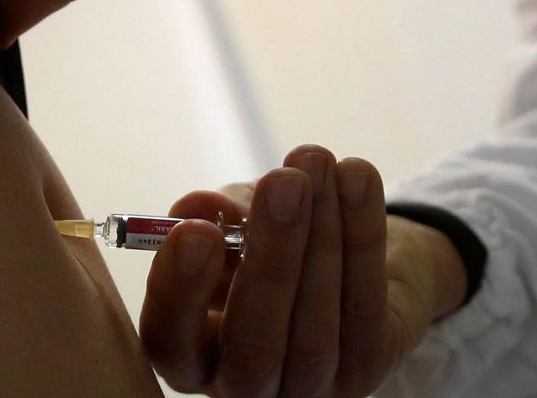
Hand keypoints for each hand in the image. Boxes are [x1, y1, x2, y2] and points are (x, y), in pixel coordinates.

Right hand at [140, 145, 466, 397]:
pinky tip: (357, 177)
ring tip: (317, 162)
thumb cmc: (276, 243)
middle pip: (252, 345)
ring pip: (314, 327)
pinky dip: (363, 234)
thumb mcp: (238, 224)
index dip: (178, 291)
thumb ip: (217, 218)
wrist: (355, 260)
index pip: (169, 342)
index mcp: (196, 355)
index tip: (195, 230)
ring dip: (321, 235)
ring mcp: (311, 387)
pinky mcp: (367, 366)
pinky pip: (364, 303)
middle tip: (283, 184)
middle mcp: (247, 387)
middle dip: (271, 258)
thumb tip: (195, 207)